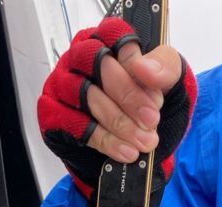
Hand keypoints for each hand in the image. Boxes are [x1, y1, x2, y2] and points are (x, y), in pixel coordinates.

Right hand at [37, 18, 196, 196]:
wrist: (133, 146)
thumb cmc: (146, 107)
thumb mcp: (168, 84)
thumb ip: (164, 68)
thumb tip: (145, 67)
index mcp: (106, 40)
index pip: (116, 39)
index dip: (137, 68)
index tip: (157, 97)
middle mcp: (80, 57)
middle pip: (99, 66)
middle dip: (129, 97)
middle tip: (151, 120)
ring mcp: (62, 84)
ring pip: (88, 97)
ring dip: (119, 123)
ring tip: (143, 141)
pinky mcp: (53, 113)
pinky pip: (75, 125)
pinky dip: (104, 141)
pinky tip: (125, 151)